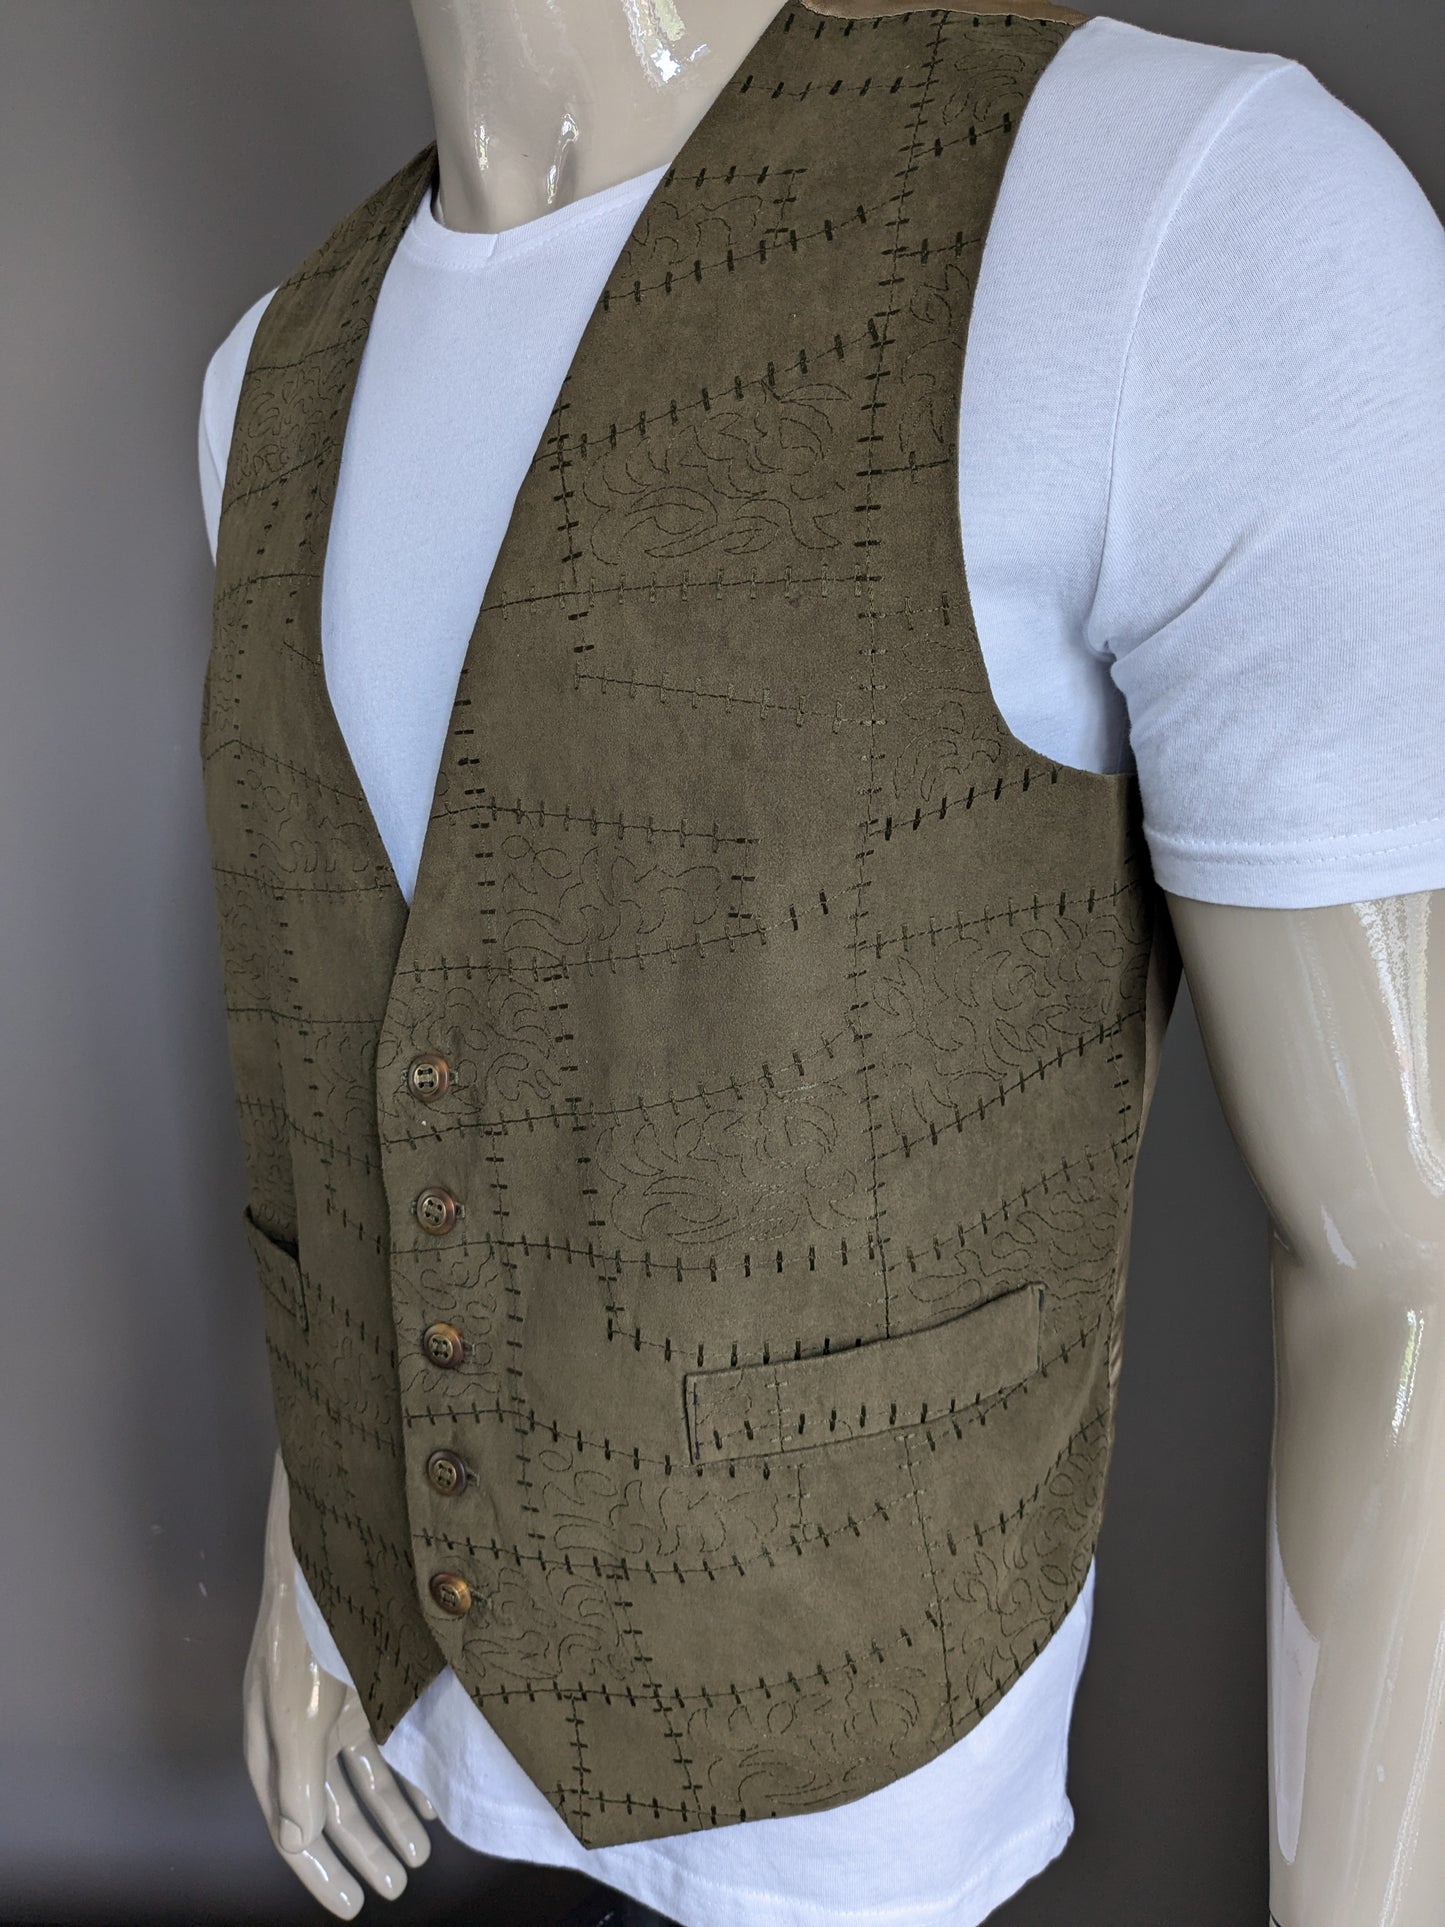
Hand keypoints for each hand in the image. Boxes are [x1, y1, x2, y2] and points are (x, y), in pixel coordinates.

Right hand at [242, 1448, 437, 1916]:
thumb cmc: (304, 1622)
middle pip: (330, 1808)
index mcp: (271, 1738)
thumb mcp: (295, 1703)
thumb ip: (296, 1773)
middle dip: (363, 1850)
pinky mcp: (371, 1681)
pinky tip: (434, 1803)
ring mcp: (339, 1704)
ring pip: (364, 1779)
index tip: (349, 1907)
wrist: (333, 1545)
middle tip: (395, 1889)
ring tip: (419, 1859)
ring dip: (390, 1819)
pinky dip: (410, 1774)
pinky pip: (390, 1742)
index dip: (318, 1868)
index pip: (289, 1824)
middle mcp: (303, 1727)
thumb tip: (294, 1838)